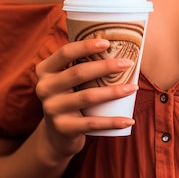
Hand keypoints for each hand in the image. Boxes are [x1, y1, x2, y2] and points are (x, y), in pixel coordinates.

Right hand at [35, 39, 137, 158]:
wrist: (56, 134)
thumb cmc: (70, 96)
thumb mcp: (67, 79)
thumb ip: (80, 63)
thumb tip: (117, 43)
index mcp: (45, 70)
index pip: (65, 52)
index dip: (86, 46)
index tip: (108, 43)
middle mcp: (44, 88)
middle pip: (79, 72)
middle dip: (106, 66)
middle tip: (128, 63)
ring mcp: (52, 109)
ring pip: (88, 96)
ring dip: (114, 91)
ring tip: (134, 87)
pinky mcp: (63, 128)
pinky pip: (92, 124)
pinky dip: (112, 122)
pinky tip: (128, 120)